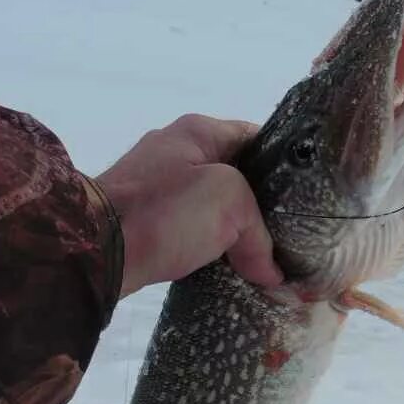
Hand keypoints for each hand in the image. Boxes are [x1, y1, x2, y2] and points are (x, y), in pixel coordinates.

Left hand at [94, 114, 283, 297]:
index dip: (285, 168)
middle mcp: (176, 151)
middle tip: (290, 235)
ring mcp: (156, 186)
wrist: (95, 249)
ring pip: (212, 207)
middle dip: (261, 206)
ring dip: (234, 231)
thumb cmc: (165, 211)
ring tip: (263, 257)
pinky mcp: (143, 220)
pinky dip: (208, 246)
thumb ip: (259, 233)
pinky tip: (226, 267)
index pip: (257, 138)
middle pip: (236, 175)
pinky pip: (188, 230)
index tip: (308, 199)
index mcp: (199, 131)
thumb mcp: (229, 203)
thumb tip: (270, 272)